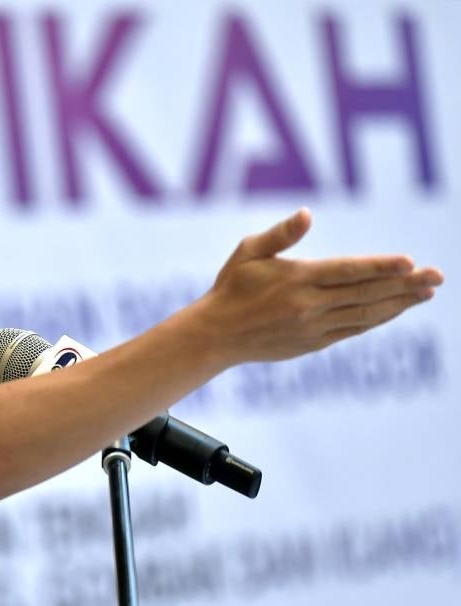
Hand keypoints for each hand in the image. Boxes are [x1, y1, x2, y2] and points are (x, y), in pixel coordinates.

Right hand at [196, 208, 443, 363]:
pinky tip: (395, 309)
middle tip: (436, 277)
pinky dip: (378, 318)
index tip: (410, 262)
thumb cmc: (231, 287)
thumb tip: (307, 214)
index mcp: (296, 279)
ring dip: (399, 303)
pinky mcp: (314, 342)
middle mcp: (309, 305)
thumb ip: (280, 234)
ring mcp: (314, 327)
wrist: (216, 335)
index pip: (348, 271)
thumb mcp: (248, 252)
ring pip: (366, 314)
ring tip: (425, 293)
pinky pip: (354, 328)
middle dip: (405, 285)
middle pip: (366, 293)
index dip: (381, 267)